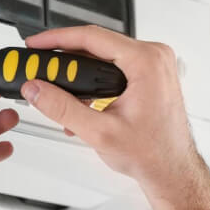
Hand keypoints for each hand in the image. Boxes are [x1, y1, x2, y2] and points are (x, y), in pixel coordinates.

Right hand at [20, 25, 199, 202]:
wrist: (172, 171)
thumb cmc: (153, 154)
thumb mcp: (99, 132)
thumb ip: (62, 108)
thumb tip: (37, 89)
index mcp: (146, 62)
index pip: (92, 37)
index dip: (57, 38)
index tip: (36, 44)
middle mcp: (153, 57)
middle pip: (96, 45)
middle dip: (65, 61)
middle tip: (41, 70)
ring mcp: (153, 65)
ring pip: (102, 57)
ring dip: (78, 75)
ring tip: (58, 94)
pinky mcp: (149, 75)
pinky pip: (113, 67)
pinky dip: (93, 82)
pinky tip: (79, 102)